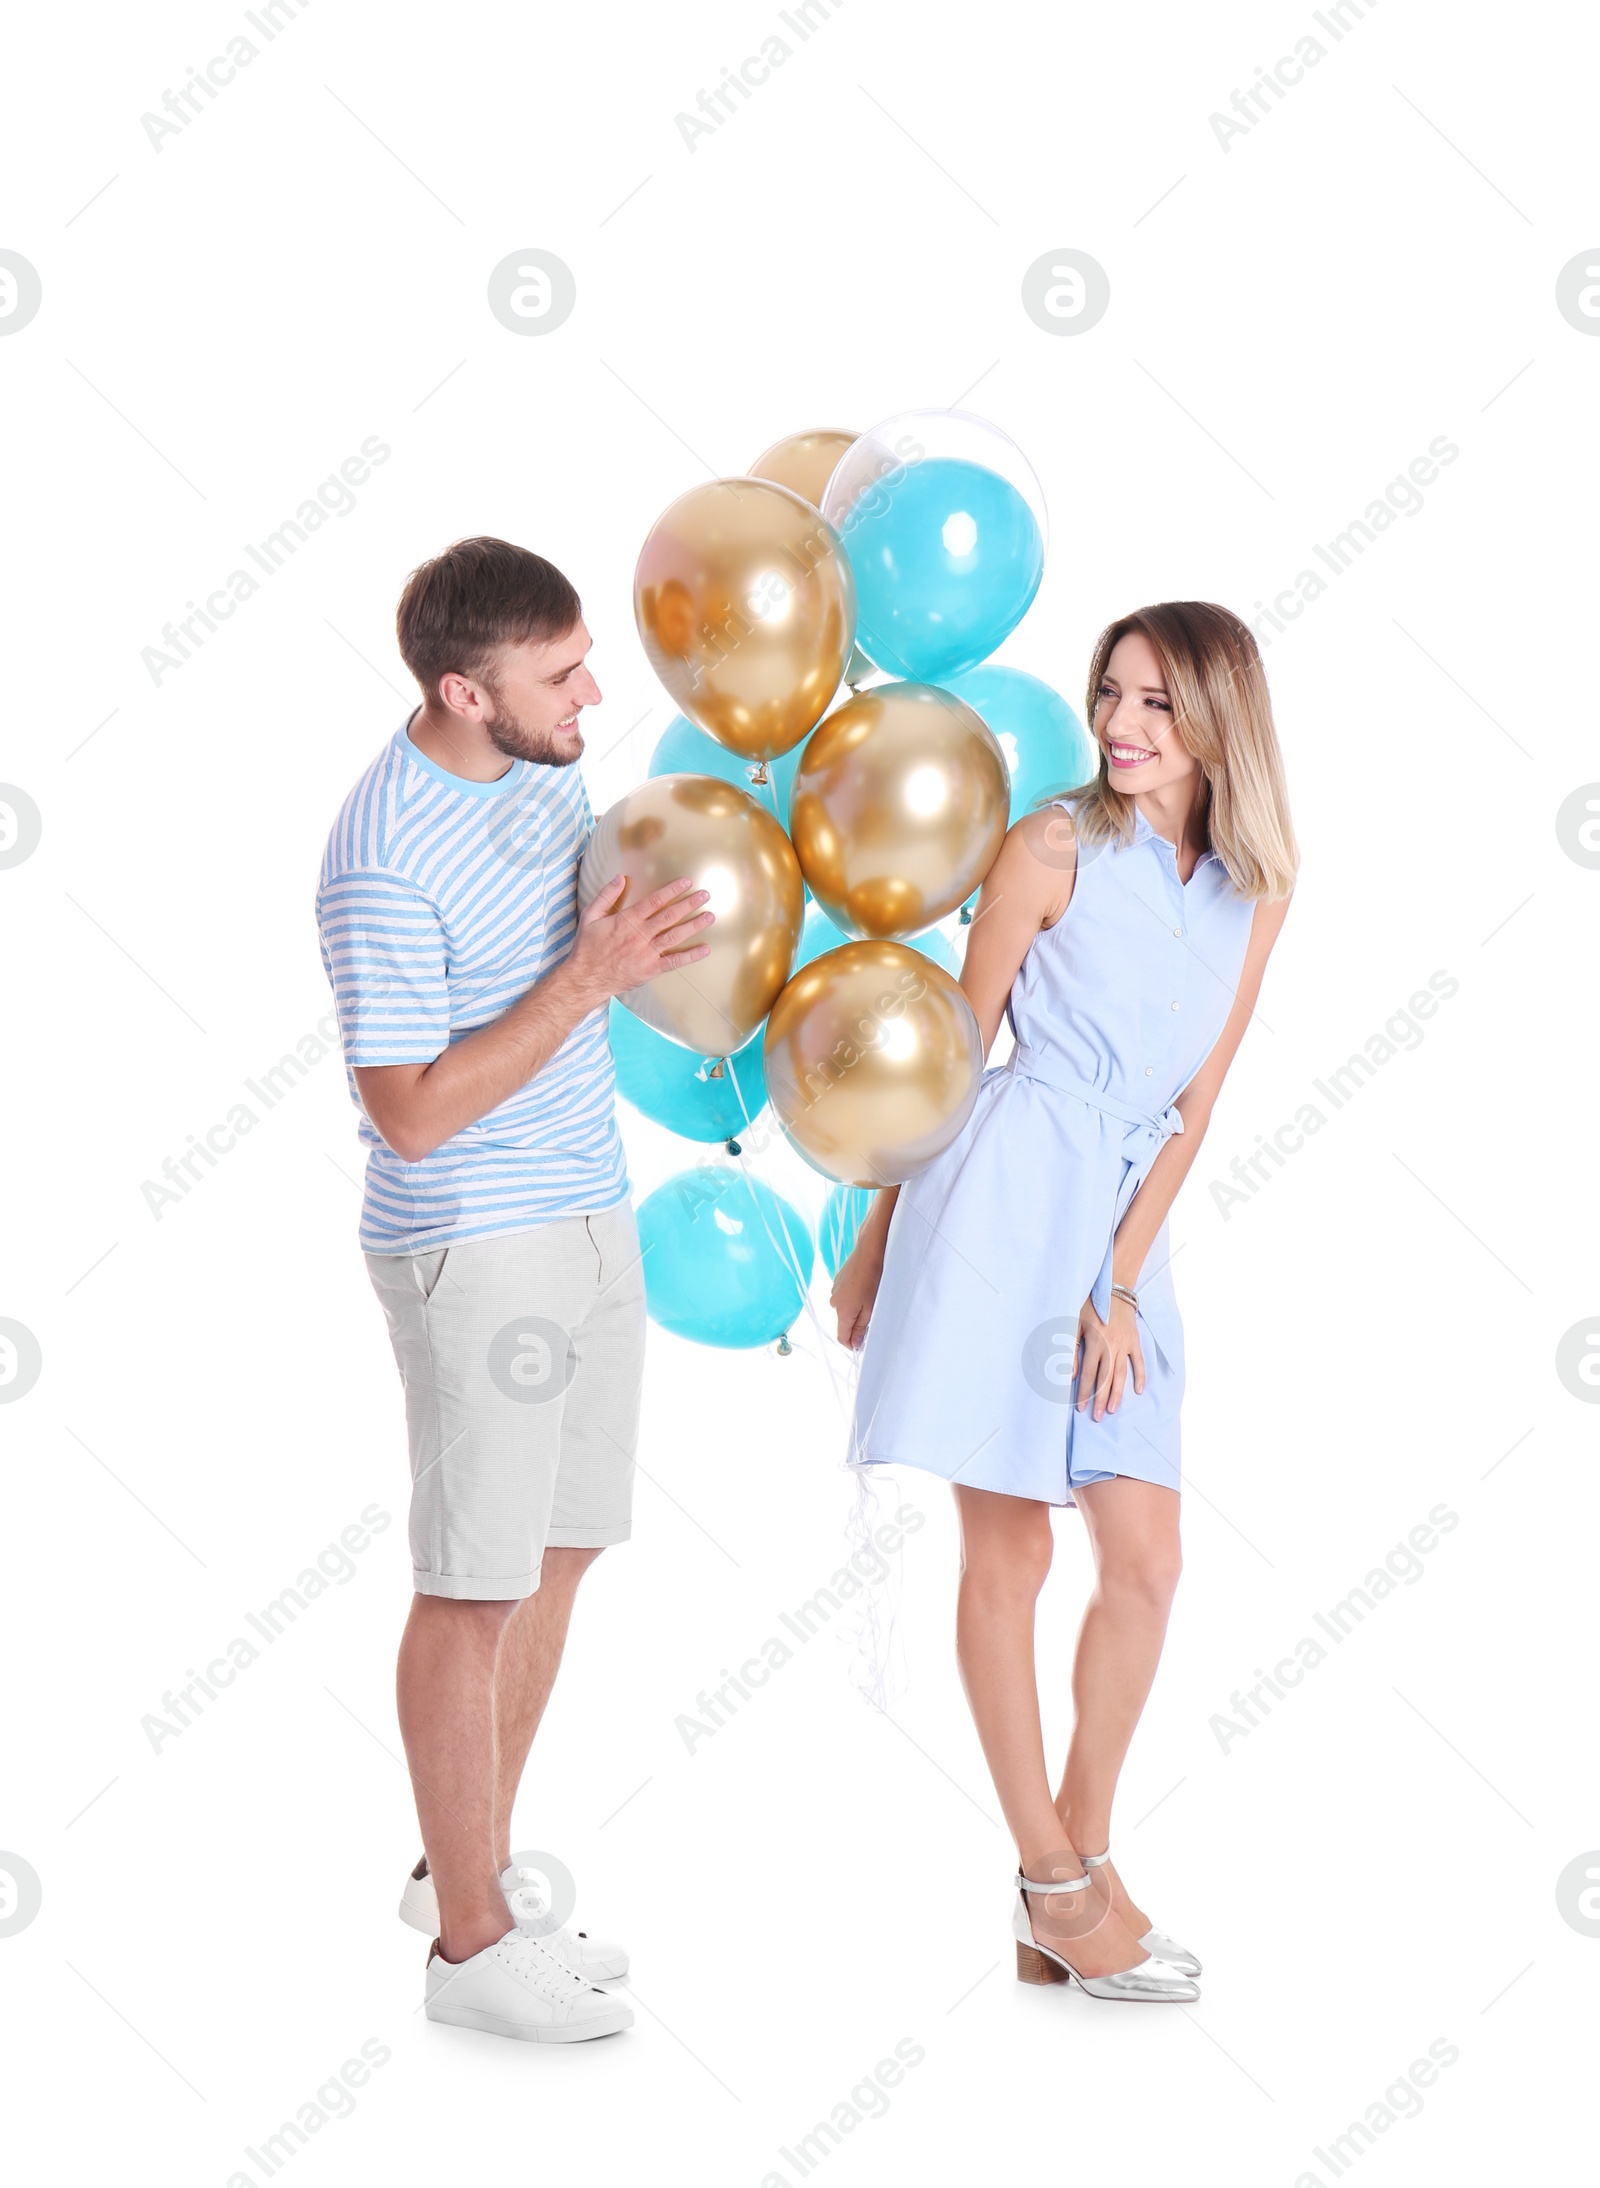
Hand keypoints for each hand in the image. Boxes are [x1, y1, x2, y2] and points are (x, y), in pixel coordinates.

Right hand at [569, 873, 712, 1000]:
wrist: (586, 978)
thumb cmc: (588, 947)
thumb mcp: (590, 916)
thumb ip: (606, 895)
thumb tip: (620, 877)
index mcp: (627, 920)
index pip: (654, 901)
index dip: (672, 890)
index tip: (686, 882)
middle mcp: (640, 935)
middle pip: (670, 916)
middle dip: (689, 904)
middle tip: (705, 895)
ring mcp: (647, 953)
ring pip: (675, 936)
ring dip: (694, 926)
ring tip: (710, 916)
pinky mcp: (650, 969)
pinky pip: (674, 962)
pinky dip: (690, 956)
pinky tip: (705, 949)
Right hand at [831, 1238, 883, 1349]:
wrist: (869, 1251)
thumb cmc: (873, 1279)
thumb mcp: (871, 1308)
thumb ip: (861, 1328)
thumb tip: (855, 1344)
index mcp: (842, 1311)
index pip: (842, 1337)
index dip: (853, 1344)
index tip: (864, 1344)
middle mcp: (833, 1303)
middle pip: (843, 1324)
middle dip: (856, 1326)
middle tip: (873, 1317)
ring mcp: (834, 1291)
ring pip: (844, 1310)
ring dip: (855, 1311)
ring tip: (870, 1300)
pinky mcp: (837, 1281)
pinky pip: (844, 1298)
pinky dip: (853, 1299)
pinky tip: (864, 1289)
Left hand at [1074, 1292, 1144, 1420]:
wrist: (1114, 1290)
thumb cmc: (1090, 1307)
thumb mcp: (1074, 1324)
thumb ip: (1072, 1349)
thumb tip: (1072, 1374)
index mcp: (1094, 1343)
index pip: (1088, 1374)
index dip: (1084, 1392)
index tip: (1081, 1408)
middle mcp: (1111, 1346)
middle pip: (1105, 1379)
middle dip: (1100, 1400)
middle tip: (1097, 1417)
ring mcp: (1125, 1345)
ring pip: (1121, 1374)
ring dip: (1117, 1393)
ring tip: (1112, 1410)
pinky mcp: (1135, 1341)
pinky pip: (1139, 1362)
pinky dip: (1140, 1376)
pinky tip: (1138, 1390)